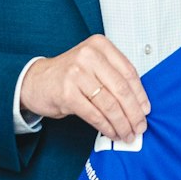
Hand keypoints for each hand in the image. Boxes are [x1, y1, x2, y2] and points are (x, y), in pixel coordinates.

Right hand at [20, 36, 148, 141]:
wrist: (35, 81)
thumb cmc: (68, 75)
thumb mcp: (93, 65)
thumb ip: (114, 77)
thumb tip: (139, 103)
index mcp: (99, 45)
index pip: (128, 72)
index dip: (140, 94)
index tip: (145, 109)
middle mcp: (89, 56)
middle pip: (121, 89)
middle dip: (133, 113)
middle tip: (139, 126)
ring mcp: (76, 74)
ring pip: (109, 104)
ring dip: (121, 123)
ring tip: (127, 133)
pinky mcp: (67, 93)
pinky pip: (94, 114)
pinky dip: (106, 127)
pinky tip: (111, 132)